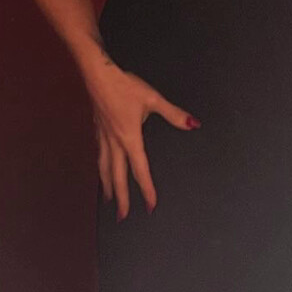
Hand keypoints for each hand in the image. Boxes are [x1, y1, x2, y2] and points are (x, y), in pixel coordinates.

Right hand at [88, 58, 199, 219]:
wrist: (98, 74)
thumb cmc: (125, 86)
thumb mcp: (152, 99)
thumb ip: (173, 114)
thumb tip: (193, 124)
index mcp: (130, 139)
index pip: (141, 170)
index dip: (147, 190)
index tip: (150, 206)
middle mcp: (115, 143)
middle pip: (118, 177)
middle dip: (122, 198)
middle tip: (123, 217)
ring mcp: (103, 137)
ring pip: (105, 169)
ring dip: (108, 186)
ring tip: (109, 199)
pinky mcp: (97, 130)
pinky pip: (99, 156)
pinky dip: (101, 168)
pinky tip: (102, 168)